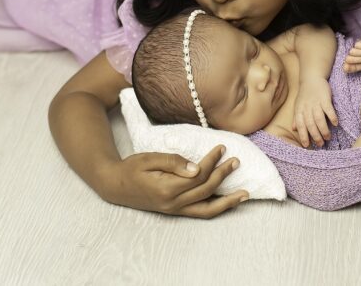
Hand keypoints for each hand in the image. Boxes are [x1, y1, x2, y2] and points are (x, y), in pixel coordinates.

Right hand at [100, 145, 247, 218]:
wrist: (115, 186)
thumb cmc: (132, 169)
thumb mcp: (149, 159)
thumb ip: (172, 162)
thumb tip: (196, 168)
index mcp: (166, 188)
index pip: (198, 176)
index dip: (212, 161)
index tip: (221, 148)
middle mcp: (173, 203)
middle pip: (206, 190)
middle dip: (223, 175)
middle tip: (236, 161)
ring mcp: (174, 210)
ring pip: (207, 210)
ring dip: (227, 202)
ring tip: (245, 194)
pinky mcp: (175, 211)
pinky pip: (200, 213)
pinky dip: (216, 208)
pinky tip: (227, 201)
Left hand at [292, 76, 338, 147]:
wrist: (312, 78)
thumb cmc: (305, 94)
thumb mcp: (298, 105)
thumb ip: (296, 117)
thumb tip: (294, 129)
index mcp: (299, 110)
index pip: (300, 125)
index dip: (303, 136)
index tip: (307, 145)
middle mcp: (307, 108)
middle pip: (310, 124)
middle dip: (315, 136)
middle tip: (320, 144)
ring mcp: (316, 103)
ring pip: (319, 119)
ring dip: (323, 129)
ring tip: (327, 137)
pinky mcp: (325, 98)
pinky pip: (328, 109)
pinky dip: (332, 117)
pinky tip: (335, 124)